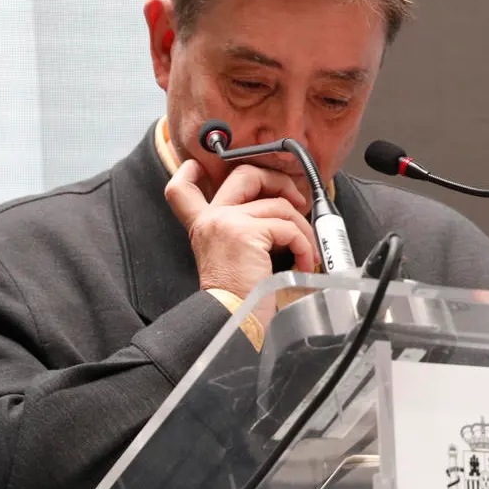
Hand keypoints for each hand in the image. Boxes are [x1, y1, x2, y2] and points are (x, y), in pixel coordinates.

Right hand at [165, 160, 317, 297]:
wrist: (233, 322)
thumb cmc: (241, 299)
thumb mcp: (235, 258)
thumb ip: (245, 233)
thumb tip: (280, 214)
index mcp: (203, 227)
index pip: (182, 191)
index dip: (188, 172)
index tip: (196, 166)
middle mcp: (210, 220)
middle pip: (244, 175)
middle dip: (279, 181)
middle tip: (297, 202)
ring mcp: (227, 222)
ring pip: (278, 205)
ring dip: (302, 228)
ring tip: (306, 252)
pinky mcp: (247, 233)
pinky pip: (288, 228)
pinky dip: (304, 245)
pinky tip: (303, 262)